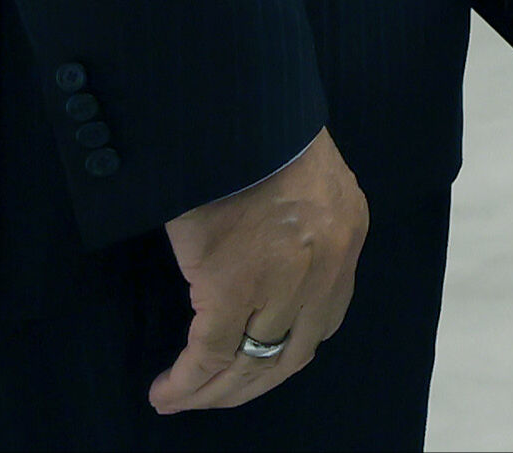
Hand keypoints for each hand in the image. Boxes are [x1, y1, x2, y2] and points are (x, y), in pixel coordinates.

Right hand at [154, 126, 365, 416]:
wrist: (236, 114)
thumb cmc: (260, 137)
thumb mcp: (307, 182)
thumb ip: (304, 229)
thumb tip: (274, 268)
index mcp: (346, 234)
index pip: (326, 319)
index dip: (288, 351)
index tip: (255, 364)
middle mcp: (326, 265)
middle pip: (291, 354)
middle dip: (250, 385)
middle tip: (213, 396)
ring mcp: (283, 281)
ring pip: (251, 363)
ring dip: (214, 391)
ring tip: (179, 399)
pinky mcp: (233, 286)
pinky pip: (209, 354)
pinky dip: (187, 382)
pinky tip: (166, 391)